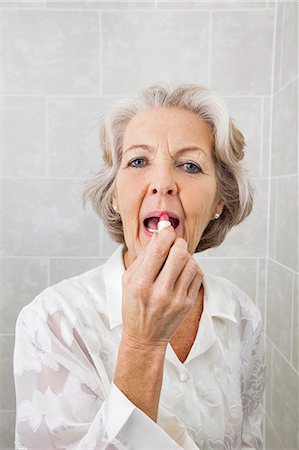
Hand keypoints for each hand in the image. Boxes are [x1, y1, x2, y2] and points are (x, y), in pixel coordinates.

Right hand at [121, 226, 203, 348]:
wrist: (145, 337)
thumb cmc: (133, 305)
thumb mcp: (128, 280)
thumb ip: (143, 256)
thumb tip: (160, 233)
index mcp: (141, 284)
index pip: (159, 249)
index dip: (166, 233)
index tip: (166, 229)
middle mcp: (160, 292)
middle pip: (180, 253)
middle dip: (178, 243)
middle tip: (172, 245)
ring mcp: (177, 299)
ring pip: (192, 263)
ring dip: (185, 256)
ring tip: (176, 261)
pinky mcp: (188, 303)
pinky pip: (198, 275)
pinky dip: (192, 268)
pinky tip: (182, 272)